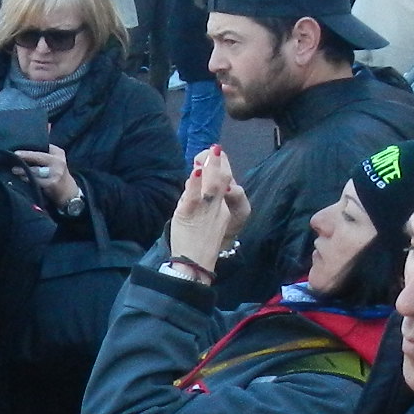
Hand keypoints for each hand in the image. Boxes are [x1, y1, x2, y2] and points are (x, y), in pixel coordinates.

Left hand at [15, 145, 78, 207]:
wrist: (68, 191)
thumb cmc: (56, 173)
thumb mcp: (55, 159)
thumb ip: (45, 149)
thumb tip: (31, 137)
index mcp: (58, 152)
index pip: (43, 146)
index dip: (30, 147)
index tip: (18, 146)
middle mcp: (58, 161)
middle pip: (39, 157)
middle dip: (26, 155)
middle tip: (14, 155)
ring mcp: (56, 173)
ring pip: (36, 170)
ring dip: (24, 170)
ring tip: (14, 169)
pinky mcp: (52, 183)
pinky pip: (37, 180)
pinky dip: (28, 179)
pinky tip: (22, 178)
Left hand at [167, 145, 248, 273]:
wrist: (194, 265)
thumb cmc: (198, 246)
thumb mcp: (206, 224)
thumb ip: (201, 205)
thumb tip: (196, 186)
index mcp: (223, 211)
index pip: (224, 186)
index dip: (221, 169)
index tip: (217, 154)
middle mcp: (217, 209)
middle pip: (221, 182)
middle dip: (219, 164)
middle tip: (216, 148)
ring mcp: (204, 211)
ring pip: (211, 186)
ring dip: (212, 167)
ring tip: (211, 152)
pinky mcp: (189, 214)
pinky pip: (194, 195)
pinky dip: (196, 182)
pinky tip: (197, 170)